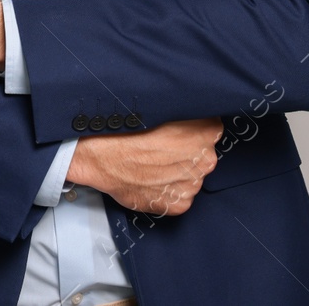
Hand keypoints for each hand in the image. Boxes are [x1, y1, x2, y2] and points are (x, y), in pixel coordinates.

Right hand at [65, 117, 221, 215]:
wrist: (97, 156)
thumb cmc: (123, 130)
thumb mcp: (156, 105)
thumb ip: (182, 111)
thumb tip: (191, 112)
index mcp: (203, 131)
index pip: (211, 127)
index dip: (193, 128)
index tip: (179, 130)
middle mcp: (204, 159)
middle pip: (203, 153)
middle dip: (186, 151)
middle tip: (160, 146)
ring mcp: (192, 183)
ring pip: (192, 175)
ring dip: (177, 170)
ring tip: (152, 163)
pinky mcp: (180, 204)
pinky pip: (181, 195)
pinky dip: (168, 189)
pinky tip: (151, 178)